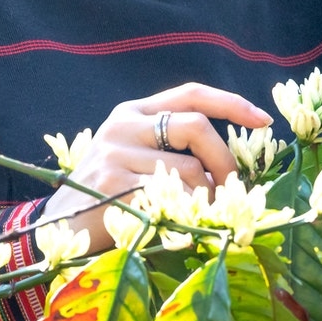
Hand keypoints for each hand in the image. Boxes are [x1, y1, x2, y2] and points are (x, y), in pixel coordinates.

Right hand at [40, 82, 271, 252]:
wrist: (58, 226)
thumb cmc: (106, 195)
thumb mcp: (133, 157)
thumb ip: (171, 148)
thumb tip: (229, 163)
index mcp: (132, 113)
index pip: (191, 94)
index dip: (232, 104)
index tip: (264, 121)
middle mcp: (123, 126)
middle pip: (197, 128)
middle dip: (226, 160)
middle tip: (236, 189)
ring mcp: (116, 154)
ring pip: (189, 170)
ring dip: (207, 196)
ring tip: (202, 214)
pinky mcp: (114, 185)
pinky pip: (173, 197)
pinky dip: (188, 213)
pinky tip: (180, 223)